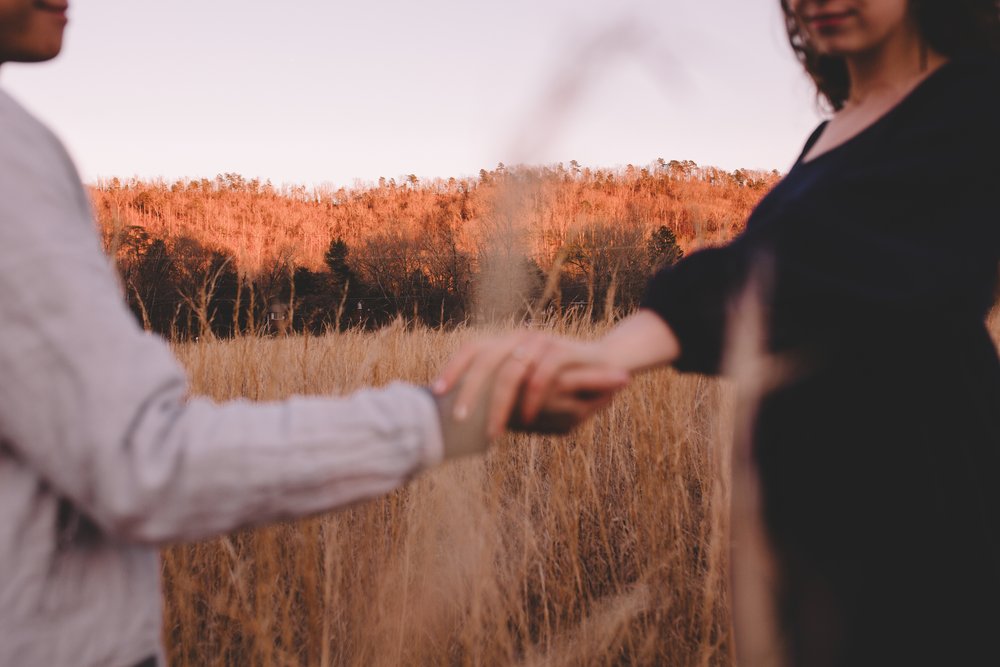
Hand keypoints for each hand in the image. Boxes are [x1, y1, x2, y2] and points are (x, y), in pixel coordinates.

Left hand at [433, 330, 629, 436]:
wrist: (610, 367)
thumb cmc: (564, 385)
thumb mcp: (530, 394)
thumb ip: (506, 401)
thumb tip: (470, 424)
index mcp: (507, 345)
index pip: (472, 350)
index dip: (452, 368)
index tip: (436, 394)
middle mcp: (520, 339)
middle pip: (485, 359)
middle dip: (469, 390)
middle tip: (459, 419)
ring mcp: (542, 342)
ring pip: (511, 370)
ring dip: (499, 404)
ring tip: (492, 432)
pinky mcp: (564, 351)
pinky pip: (541, 374)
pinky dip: (531, 399)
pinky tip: (527, 421)